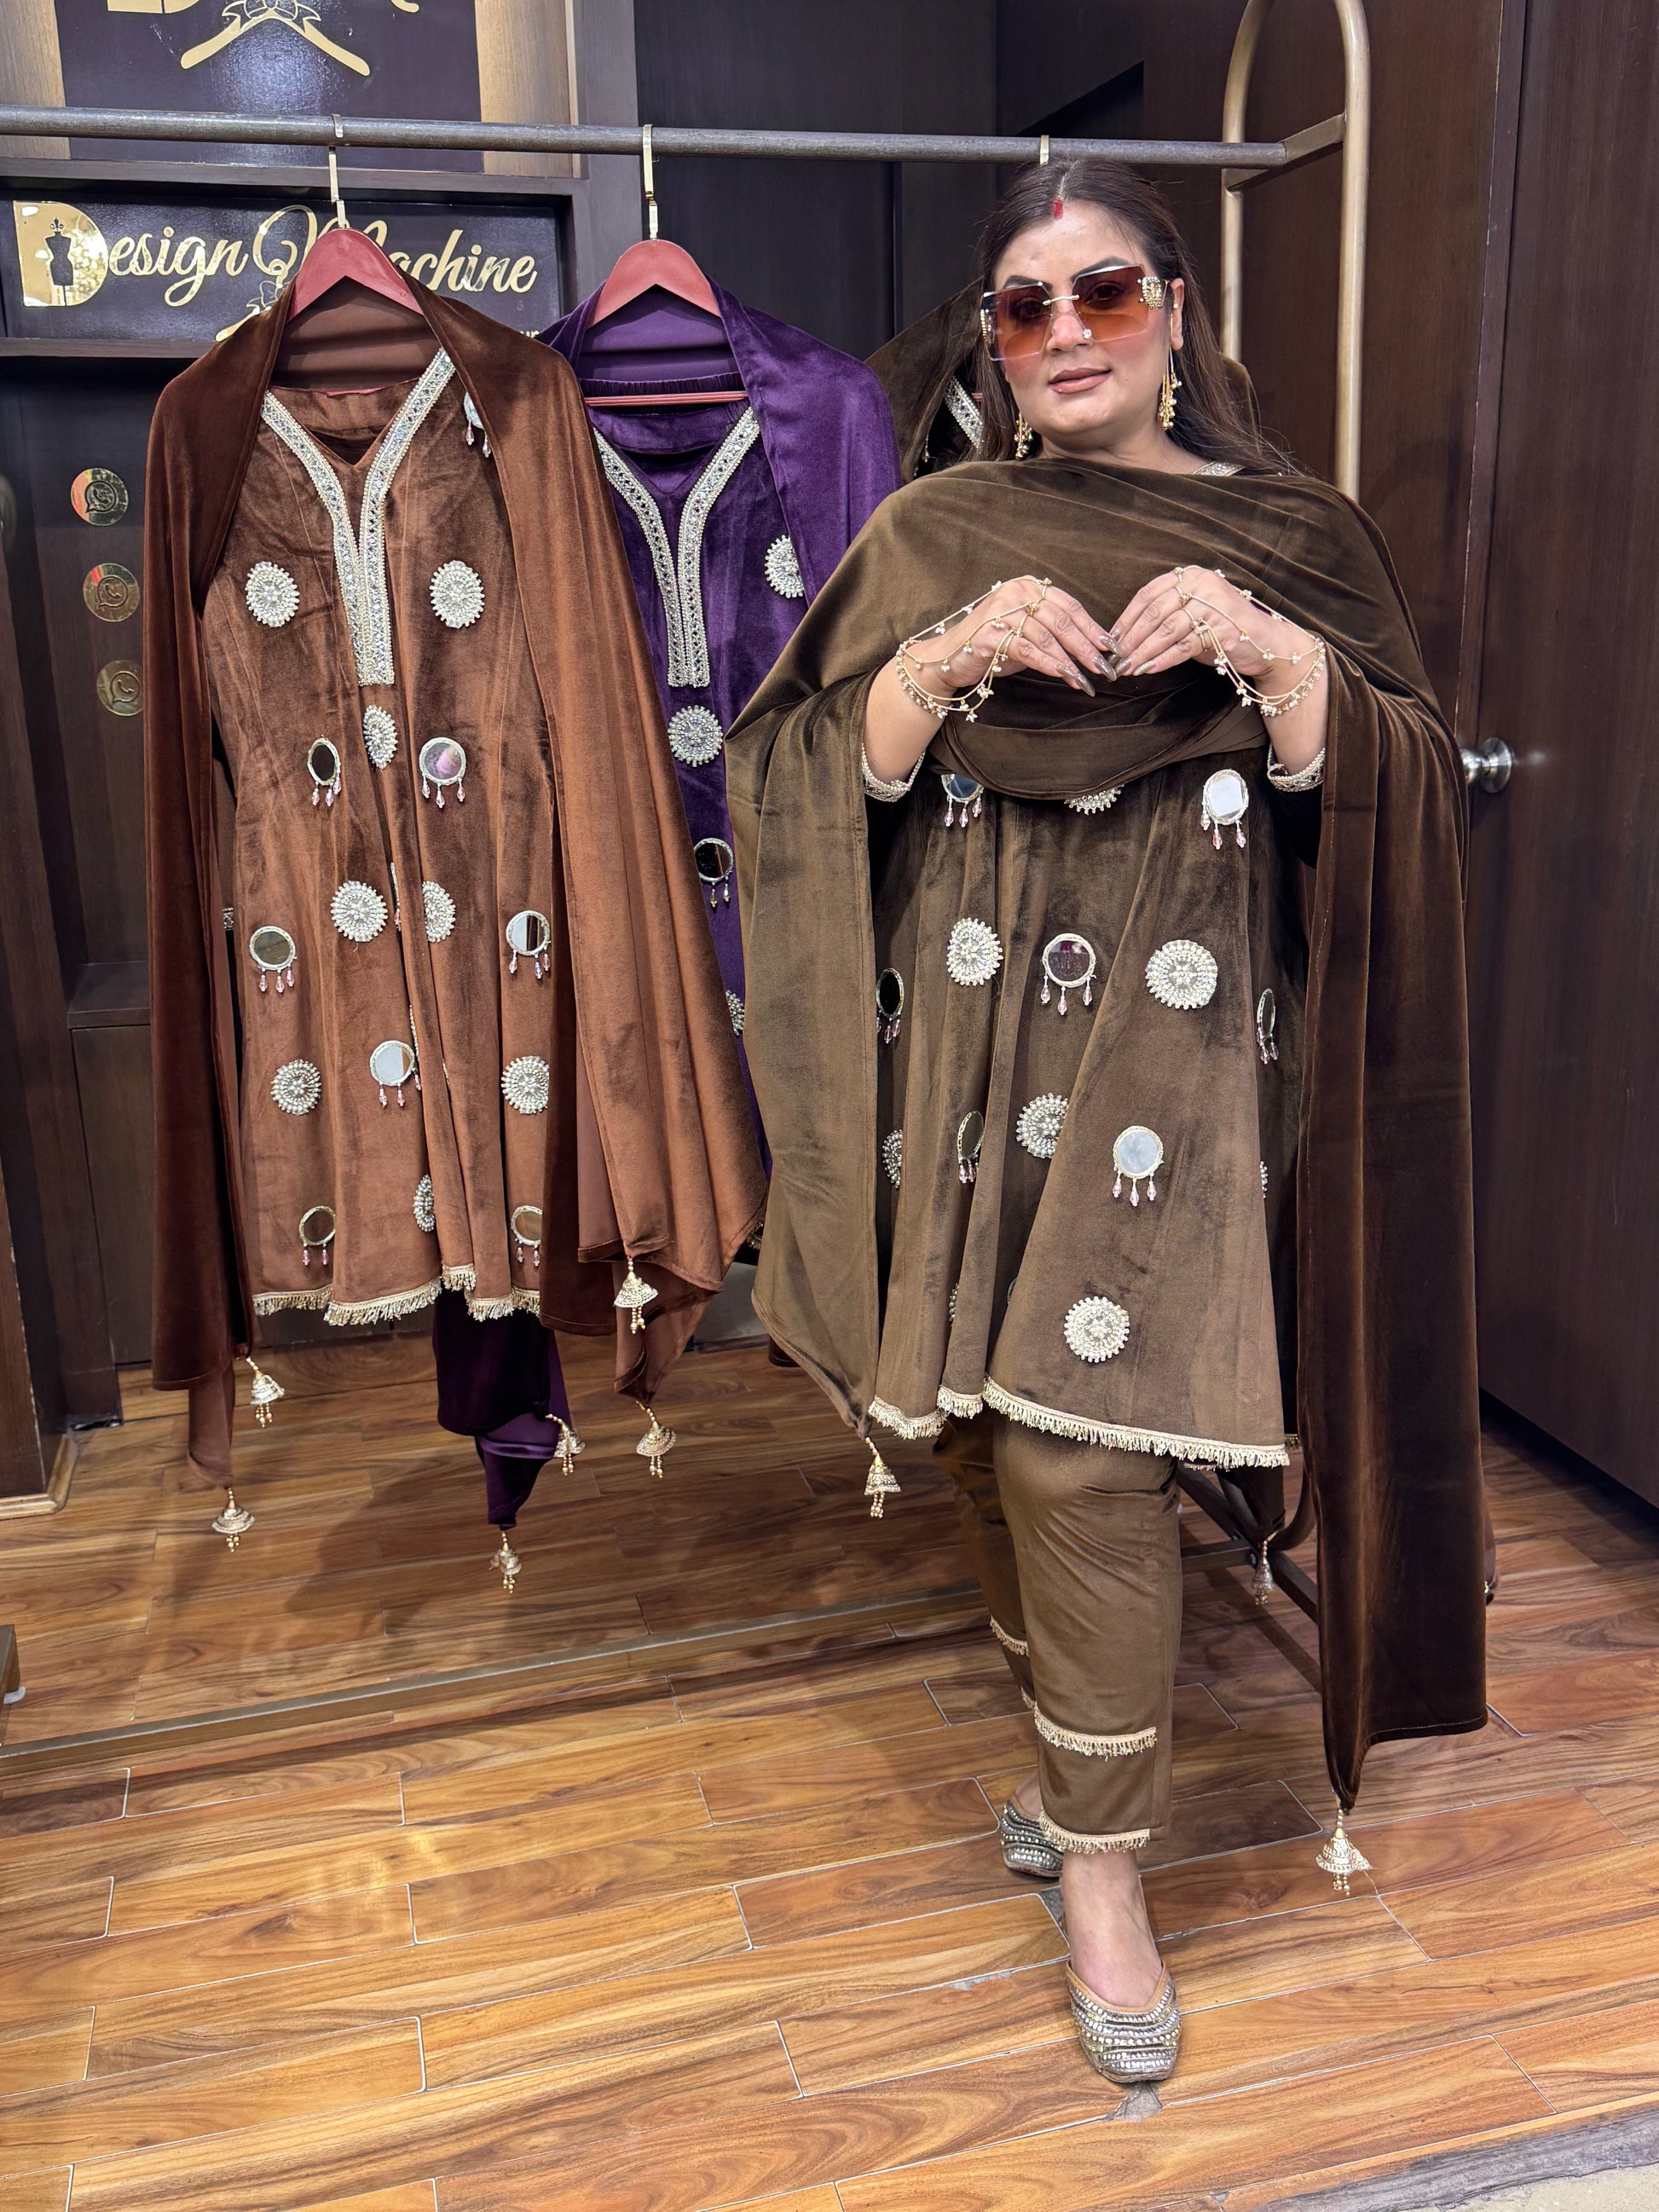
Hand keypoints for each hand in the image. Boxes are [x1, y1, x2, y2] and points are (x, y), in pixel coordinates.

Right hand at [912, 575, 1113, 697]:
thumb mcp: (1029, 634)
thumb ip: (1056, 634)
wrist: (949, 657)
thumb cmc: (993, 646)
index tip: (1111, 649)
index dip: (1093, 628)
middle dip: (1087, 648)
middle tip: (1105, 669)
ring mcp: (1002, 610)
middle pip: (1062, 622)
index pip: (1070, 607)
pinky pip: (1028, 650)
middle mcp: (1017, 592)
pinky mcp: (990, 632)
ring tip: (1085, 680)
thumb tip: (1094, 650)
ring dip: (1070, 661)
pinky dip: (1048, 664)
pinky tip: (1063, 675)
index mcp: (1029, 586)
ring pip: (1048, 637)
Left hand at [1109, 565, 1313, 683]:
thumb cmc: (1223, 631)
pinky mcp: (1222, 627)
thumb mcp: (1191, 617)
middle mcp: (1201, 584)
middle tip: (1115, 659)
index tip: (1111, 640)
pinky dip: (1164, 659)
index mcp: (1190, 576)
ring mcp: (1213, 603)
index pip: (1148, 595)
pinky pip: (1184, 645)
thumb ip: (1164, 618)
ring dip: (1143, 652)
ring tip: (1128, 668)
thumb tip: (1124, 638)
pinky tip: (1148, 670)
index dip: (1126, 619)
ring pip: (1166, 630)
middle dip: (1131, 639)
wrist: (1267, 643)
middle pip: (1154, 612)